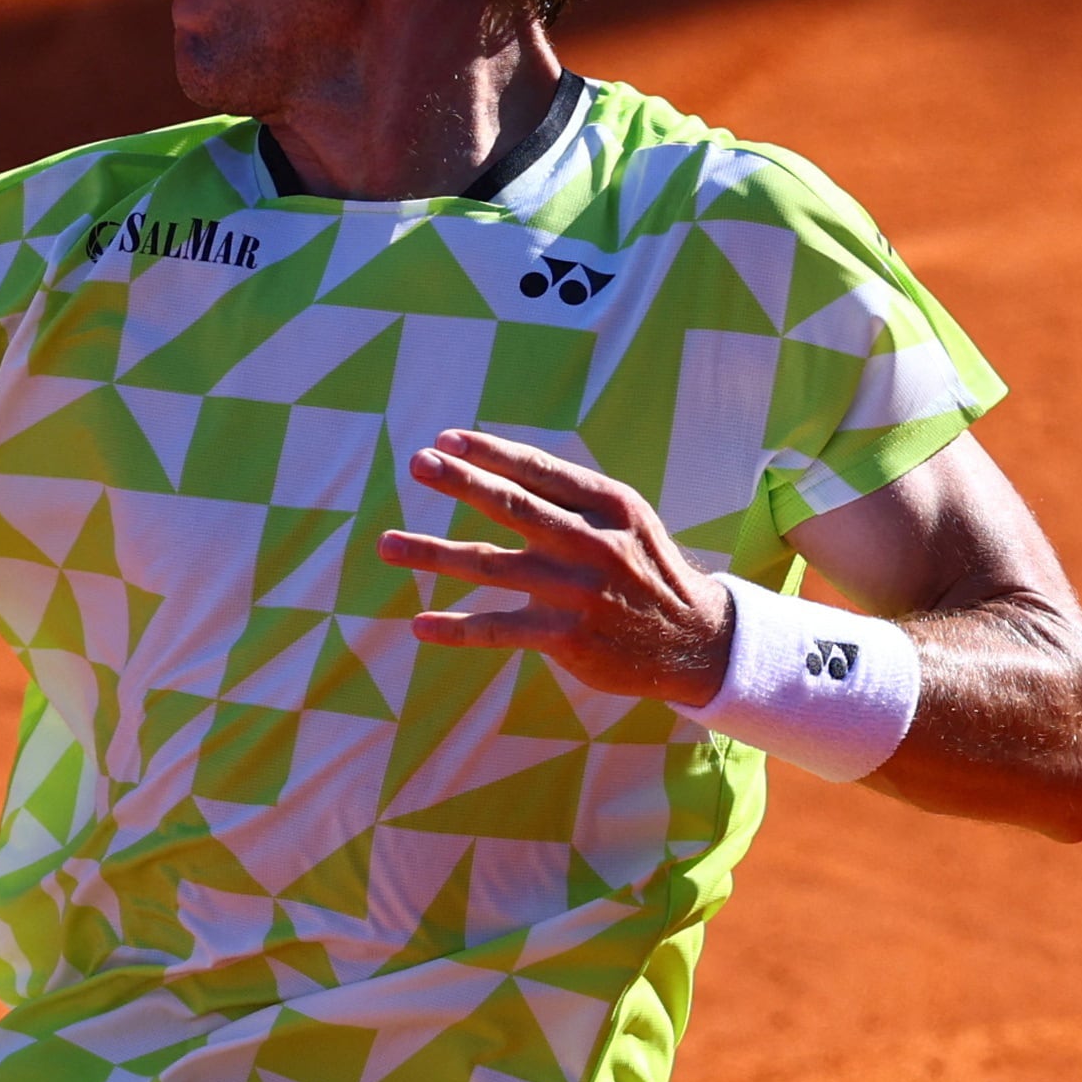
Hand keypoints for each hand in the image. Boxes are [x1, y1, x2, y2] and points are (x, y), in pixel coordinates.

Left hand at [374, 429, 733, 707]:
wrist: (696, 642)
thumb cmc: (644, 567)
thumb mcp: (623, 520)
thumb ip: (568, 495)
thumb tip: (491, 464)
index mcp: (609, 506)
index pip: (539, 470)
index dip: (489, 453)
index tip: (445, 439)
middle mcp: (593, 544)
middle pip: (514, 507)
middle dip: (461, 482)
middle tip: (418, 463)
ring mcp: (578, 592)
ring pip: (491, 567)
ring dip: (432, 553)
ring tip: (385, 543)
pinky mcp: (567, 636)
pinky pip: (499, 629)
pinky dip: (456, 627)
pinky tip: (419, 624)